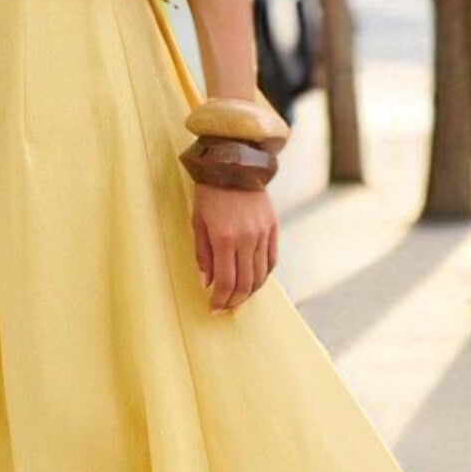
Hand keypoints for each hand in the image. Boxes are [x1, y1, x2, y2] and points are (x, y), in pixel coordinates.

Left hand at [192, 183, 277, 310]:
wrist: (235, 163)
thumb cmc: (209, 192)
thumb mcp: (197, 222)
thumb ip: (202, 255)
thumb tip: (207, 282)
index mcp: (225, 238)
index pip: (226, 281)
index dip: (220, 299)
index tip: (213, 308)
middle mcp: (247, 239)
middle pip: (246, 283)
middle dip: (234, 301)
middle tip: (225, 307)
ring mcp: (263, 234)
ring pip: (261, 275)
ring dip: (250, 292)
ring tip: (238, 297)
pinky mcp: (273, 228)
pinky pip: (271, 260)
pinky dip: (263, 275)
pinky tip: (253, 280)